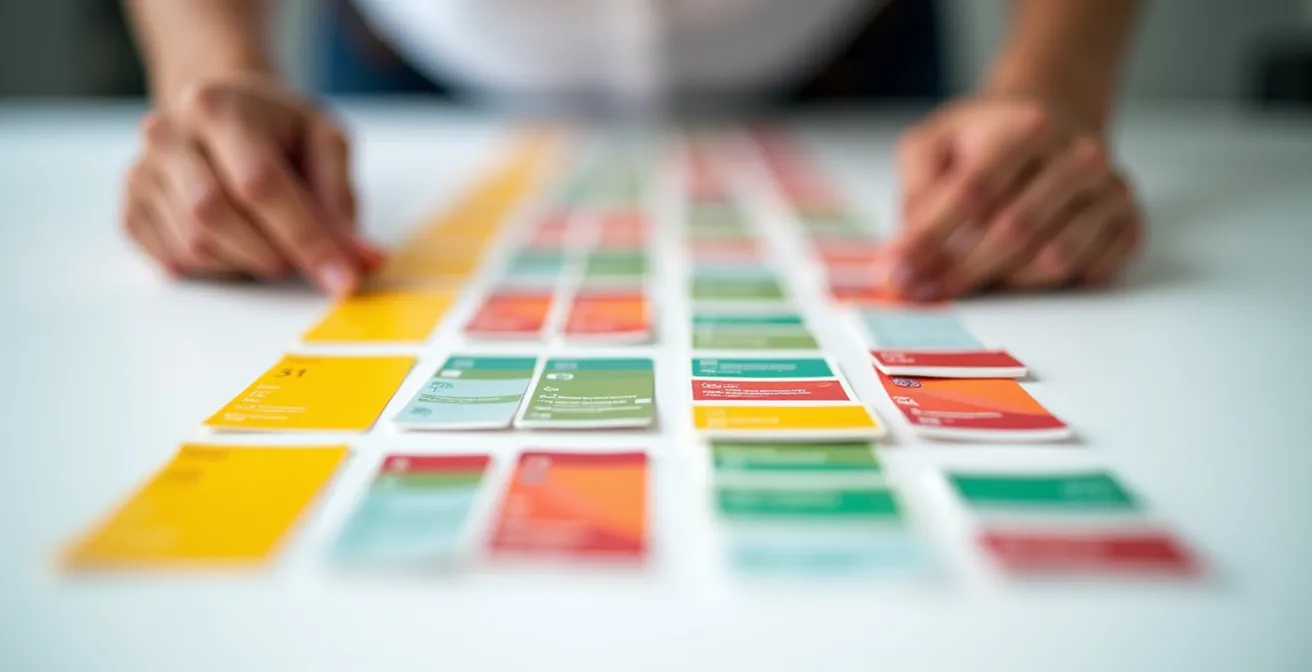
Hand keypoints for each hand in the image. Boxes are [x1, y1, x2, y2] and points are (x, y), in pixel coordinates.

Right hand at [122, 78, 382, 293]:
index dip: (304, 238)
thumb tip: (360, 260)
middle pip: (216, 217)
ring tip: (269, 242)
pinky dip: (215, 269)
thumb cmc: (276, 128)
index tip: (341, 279)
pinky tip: (235, 245)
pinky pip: (172, 261)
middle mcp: (167, 135)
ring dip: (244, 263)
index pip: (260, 185)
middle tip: (301, 259)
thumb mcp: (324, 142)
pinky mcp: (130, 207)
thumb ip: (341, 200)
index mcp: (218, 108)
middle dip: (271, 253)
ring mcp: (141, 172)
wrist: (219, 111)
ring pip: (193, 247)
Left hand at [889, 96, 1142, 299]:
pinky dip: (1048, 285)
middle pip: (1014, 230)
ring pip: (1053, 260)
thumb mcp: (935, 142)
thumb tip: (905, 250)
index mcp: (1030, 127)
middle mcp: (1080, 156)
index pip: (975, 191)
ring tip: (968, 275)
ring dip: (1003, 279)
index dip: (932, 237)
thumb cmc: (984, 141)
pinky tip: (1018, 271)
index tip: (899, 270)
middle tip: (921, 291)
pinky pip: (1088, 273)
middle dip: (960, 270)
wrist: (1050, 126)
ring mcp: (1111, 191)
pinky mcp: (1129, 223)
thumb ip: (916, 186)